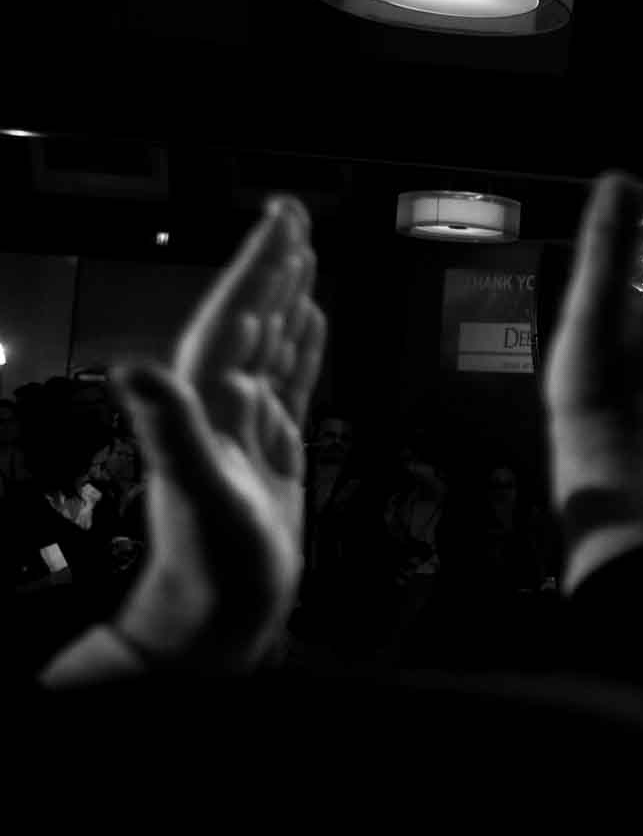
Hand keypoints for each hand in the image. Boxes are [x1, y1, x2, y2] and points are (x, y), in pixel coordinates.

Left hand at [113, 195, 325, 669]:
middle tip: (294, 216)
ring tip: (305, 255)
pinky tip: (313, 327)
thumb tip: (136, 367)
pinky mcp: (271, 452)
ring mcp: (246, 429)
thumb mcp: (197, 493)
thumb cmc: (209, 568)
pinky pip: (291, 385)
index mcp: (205, 407)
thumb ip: (170, 427)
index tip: (280, 224)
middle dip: (272, 265)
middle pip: (251, 318)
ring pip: (272, 344)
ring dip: (288, 298)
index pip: (233, 318)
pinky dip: (304, 350)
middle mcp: (221, 409)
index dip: (255, 268)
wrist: (218, 620)